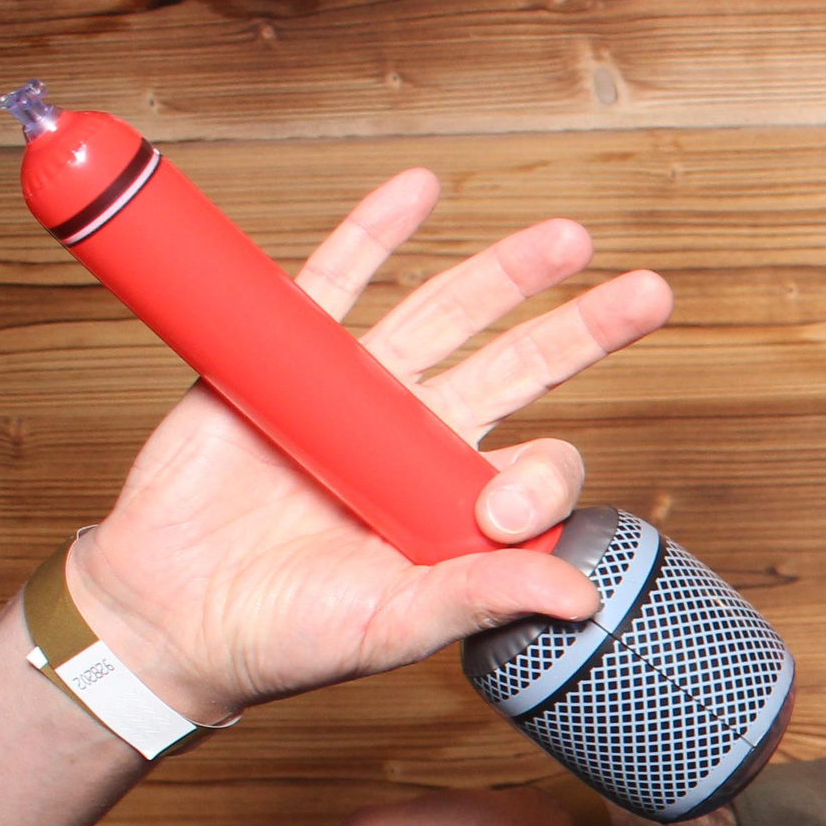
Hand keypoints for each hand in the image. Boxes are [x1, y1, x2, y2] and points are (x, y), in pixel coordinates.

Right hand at [61, 169, 673, 721]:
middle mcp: (421, 439)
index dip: (545, 475)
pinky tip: (420, 189)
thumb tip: (584, 598)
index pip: (535, 462)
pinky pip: (336, 285)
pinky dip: (375, 233)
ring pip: (443, 315)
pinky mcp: (286, 361)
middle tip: (650, 294)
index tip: (509, 512)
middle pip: (516, 366)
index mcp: (459, 501)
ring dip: (504, 273)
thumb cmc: (288, 636)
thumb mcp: (396, 625)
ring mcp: (357, 393)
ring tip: (567, 238)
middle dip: (579, 329)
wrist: (175, 617)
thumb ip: (484, 598)